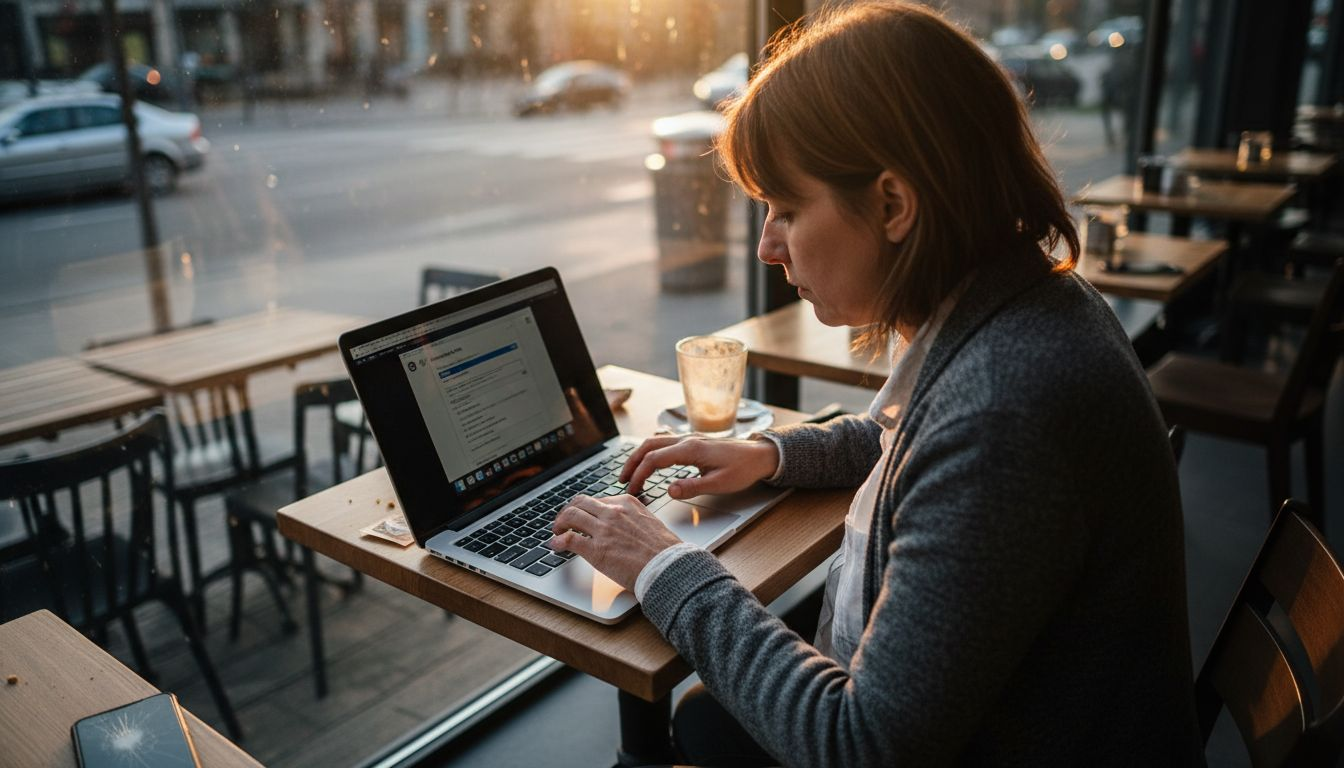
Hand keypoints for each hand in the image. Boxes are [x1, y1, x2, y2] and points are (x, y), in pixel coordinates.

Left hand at [550, 494, 682, 589]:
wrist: (669, 567)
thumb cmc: (664, 550)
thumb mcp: (649, 522)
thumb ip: (632, 519)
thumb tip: (621, 527)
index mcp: (627, 503)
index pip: (597, 500)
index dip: (585, 509)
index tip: (582, 516)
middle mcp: (613, 512)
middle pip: (579, 503)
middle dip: (568, 511)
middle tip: (563, 522)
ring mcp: (603, 530)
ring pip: (570, 516)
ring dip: (559, 524)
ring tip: (557, 532)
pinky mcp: (596, 549)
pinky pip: (569, 539)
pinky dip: (558, 541)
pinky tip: (555, 545)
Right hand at [620, 434, 780, 497]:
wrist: (760, 455)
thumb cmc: (743, 470)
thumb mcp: (719, 484)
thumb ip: (692, 487)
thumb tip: (669, 490)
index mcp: (690, 450)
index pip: (654, 459)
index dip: (639, 475)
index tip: (632, 490)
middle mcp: (687, 440)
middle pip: (649, 446)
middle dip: (632, 462)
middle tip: (622, 480)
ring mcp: (689, 438)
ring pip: (655, 441)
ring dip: (640, 455)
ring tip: (631, 473)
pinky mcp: (693, 442)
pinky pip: (665, 442)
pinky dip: (651, 451)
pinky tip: (650, 461)